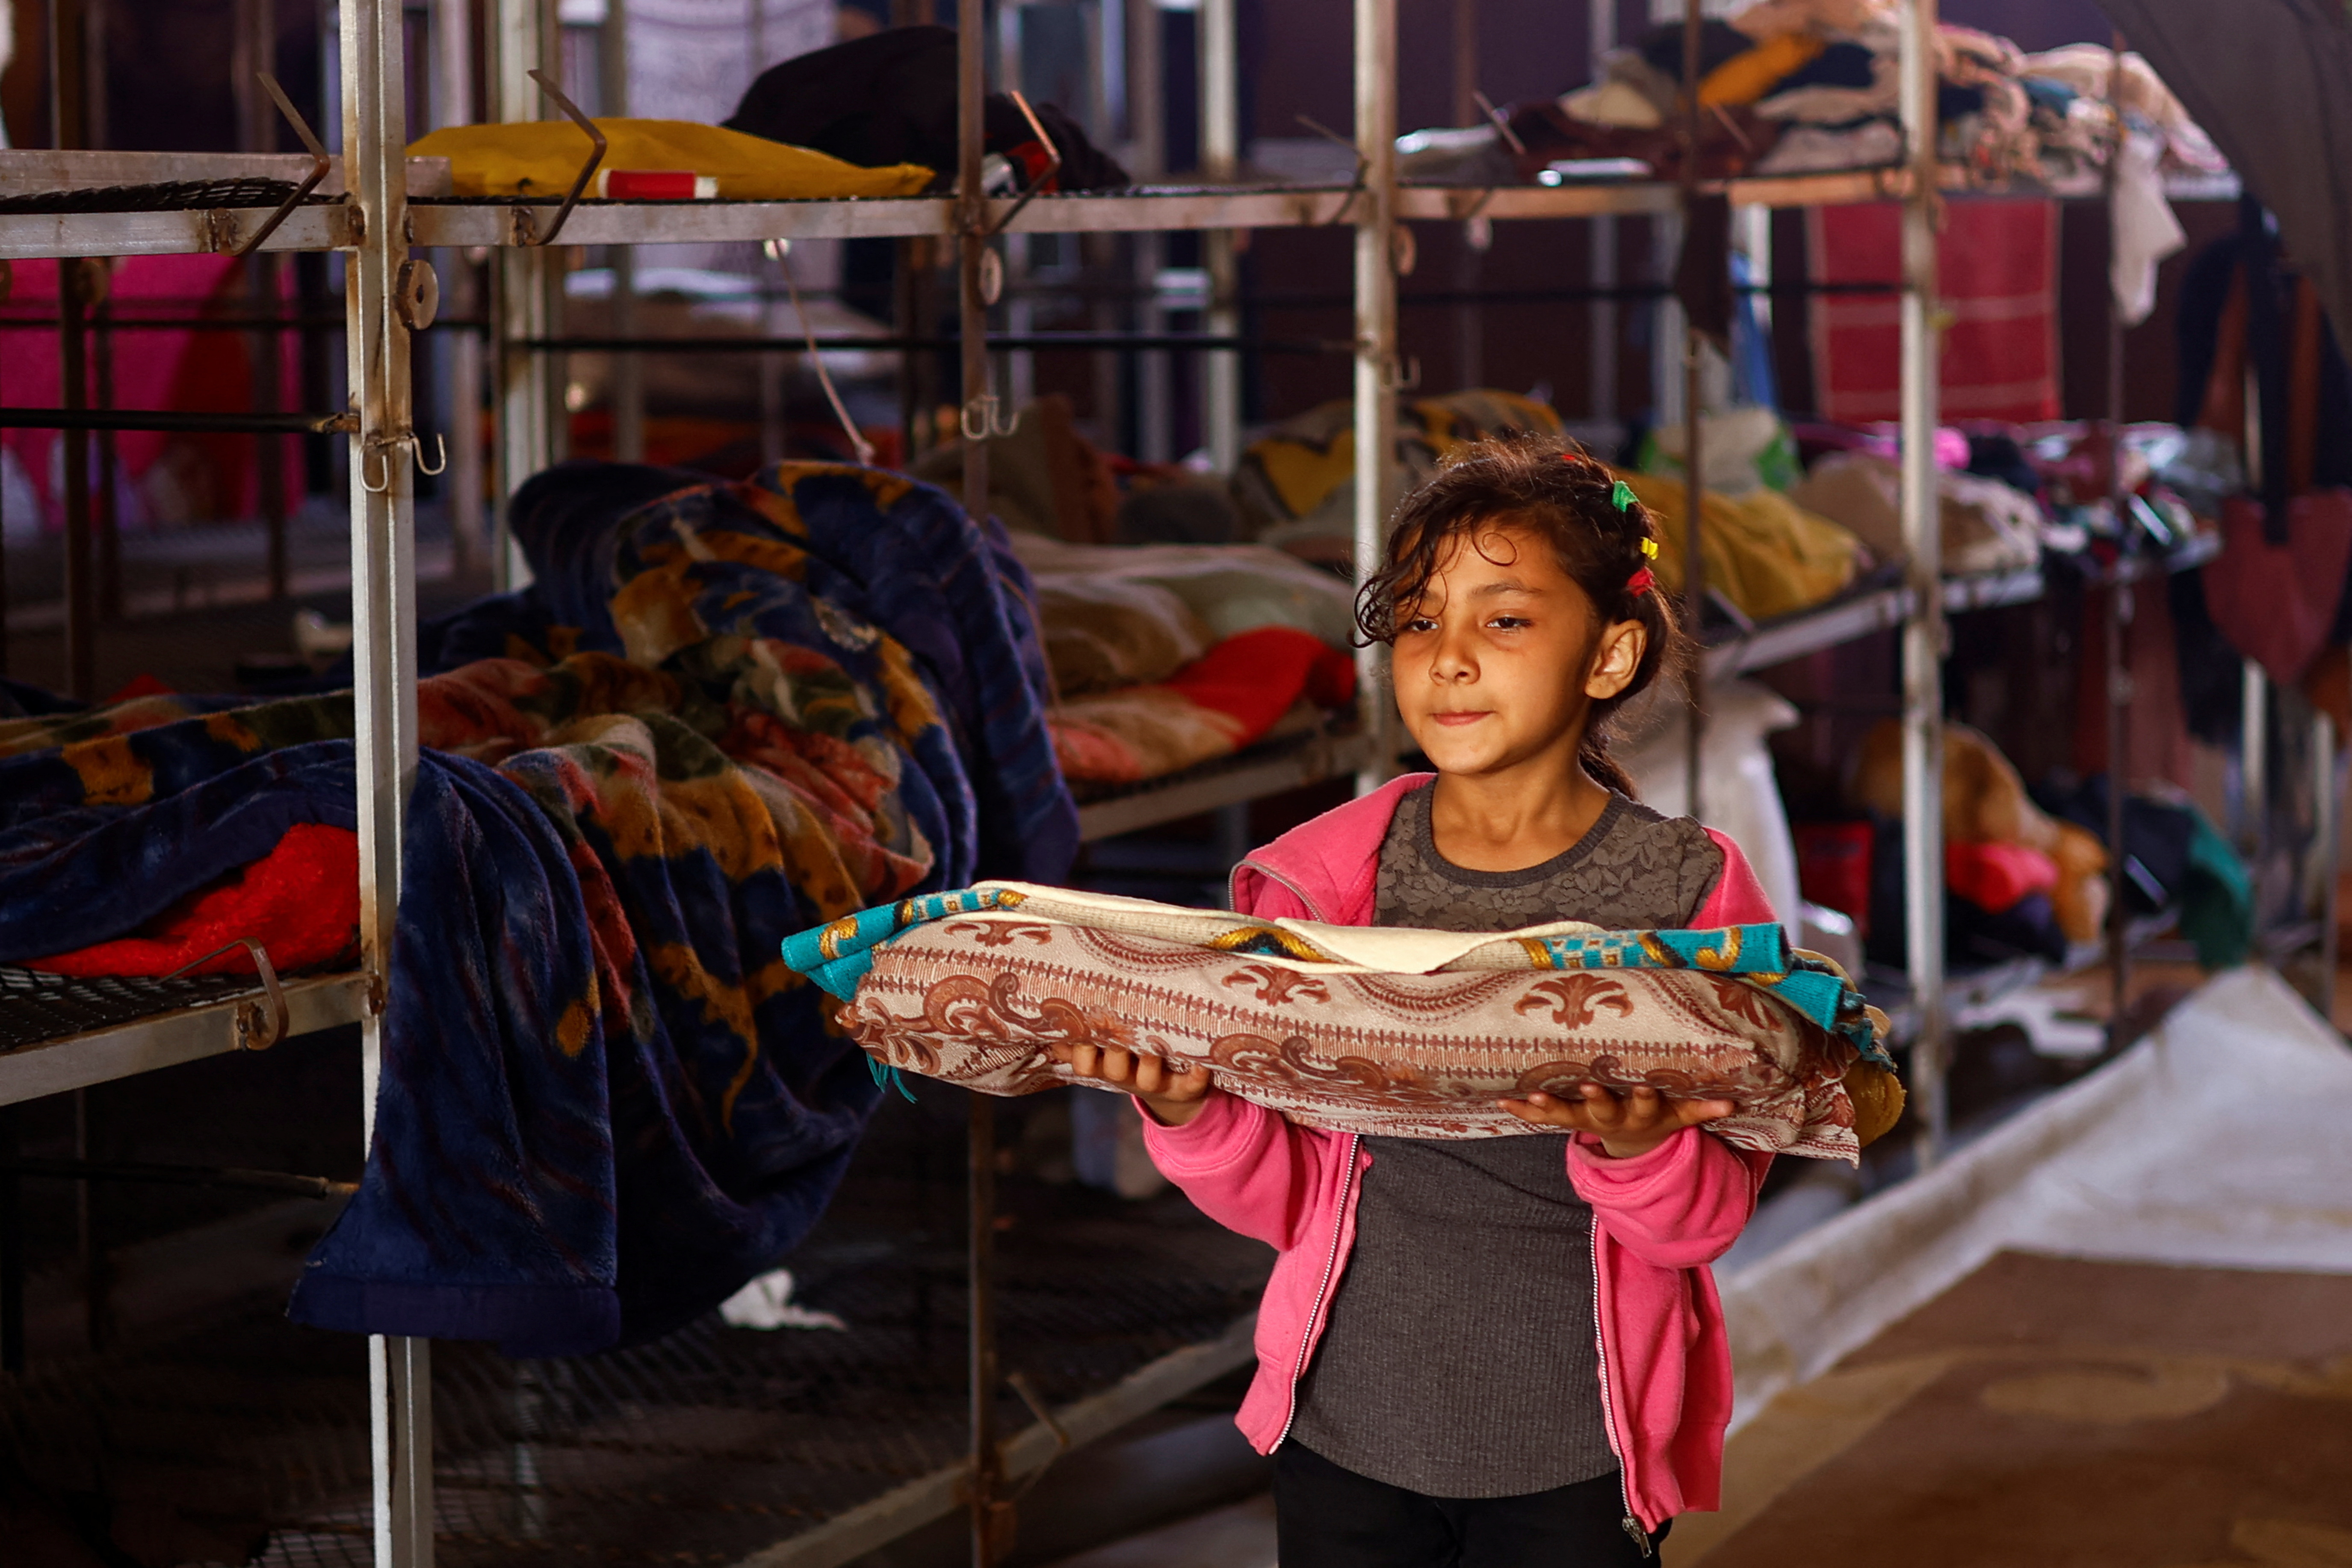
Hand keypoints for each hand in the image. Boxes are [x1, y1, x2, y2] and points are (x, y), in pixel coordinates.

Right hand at [1052, 1040, 1215, 1126]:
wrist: (1172, 1092)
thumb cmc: (1135, 1059)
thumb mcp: (1106, 1054)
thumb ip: (1082, 1041)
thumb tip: (1051, 1028)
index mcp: (1108, 1068)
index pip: (1085, 1065)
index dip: (1083, 1053)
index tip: (1085, 1031)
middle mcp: (1130, 1078)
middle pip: (1115, 1069)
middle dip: (1115, 1052)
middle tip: (1119, 1029)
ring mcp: (1158, 1085)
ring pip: (1148, 1078)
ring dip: (1150, 1062)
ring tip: (1153, 1041)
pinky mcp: (1186, 1088)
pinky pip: (1191, 1084)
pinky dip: (1195, 1076)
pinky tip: (1201, 1064)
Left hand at [1498, 1082, 1733, 1157]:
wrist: (1631, 1145)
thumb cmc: (1657, 1116)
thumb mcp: (1680, 1115)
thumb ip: (1702, 1108)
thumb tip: (1733, 1103)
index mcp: (1640, 1115)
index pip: (1645, 1106)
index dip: (1645, 1098)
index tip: (1645, 1086)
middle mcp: (1611, 1118)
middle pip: (1602, 1111)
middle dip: (1595, 1100)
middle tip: (1587, 1087)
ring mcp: (1585, 1120)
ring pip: (1566, 1116)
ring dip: (1548, 1107)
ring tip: (1530, 1096)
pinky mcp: (1564, 1120)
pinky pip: (1540, 1118)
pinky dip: (1522, 1111)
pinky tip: (1501, 1102)